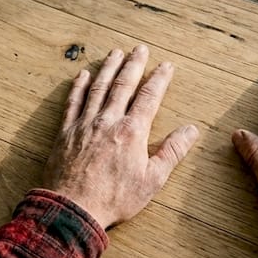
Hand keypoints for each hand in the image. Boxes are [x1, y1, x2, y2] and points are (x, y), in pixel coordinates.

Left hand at [43, 45, 199, 230]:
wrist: (73, 208)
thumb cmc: (114, 198)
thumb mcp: (152, 180)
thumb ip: (172, 151)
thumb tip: (191, 130)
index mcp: (132, 131)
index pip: (149, 97)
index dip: (159, 79)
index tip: (166, 65)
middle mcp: (108, 121)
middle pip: (123, 85)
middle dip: (134, 64)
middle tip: (140, 48)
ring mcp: (85, 124)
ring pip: (99, 88)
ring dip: (108, 68)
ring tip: (115, 52)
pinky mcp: (66, 132)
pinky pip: (73, 102)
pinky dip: (79, 86)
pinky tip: (84, 74)